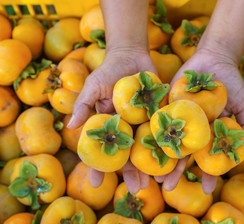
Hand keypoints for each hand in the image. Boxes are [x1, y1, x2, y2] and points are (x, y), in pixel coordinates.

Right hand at [68, 47, 155, 193]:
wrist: (131, 54)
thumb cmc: (108, 70)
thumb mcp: (93, 86)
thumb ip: (83, 105)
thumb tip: (69, 127)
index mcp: (109, 125)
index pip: (102, 150)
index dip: (98, 167)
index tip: (96, 184)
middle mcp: (126, 128)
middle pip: (128, 154)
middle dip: (131, 172)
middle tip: (135, 189)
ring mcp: (143, 122)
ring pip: (146, 148)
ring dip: (150, 165)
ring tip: (156, 182)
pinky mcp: (160, 113)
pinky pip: (164, 130)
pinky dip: (168, 144)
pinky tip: (173, 159)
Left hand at [164, 47, 243, 193]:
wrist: (214, 58)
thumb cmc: (231, 82)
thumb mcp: (243, 105)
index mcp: (208, 133)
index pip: (206, 158)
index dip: (208, 175)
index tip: (207, 190)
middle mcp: (191, 129)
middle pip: (182, 154)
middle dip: (175, 172)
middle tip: (167, 188)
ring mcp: (178, 118)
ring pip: (167, 142)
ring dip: (160, 159)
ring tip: (153, 176)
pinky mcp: (166, 105)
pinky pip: (158, 121)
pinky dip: (151, 134)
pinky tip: (145, 147)